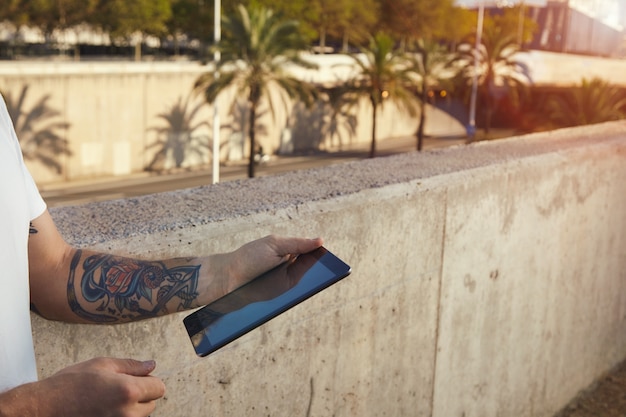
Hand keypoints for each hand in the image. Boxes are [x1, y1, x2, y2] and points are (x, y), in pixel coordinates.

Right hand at [0, 358, 165, 416]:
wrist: (43, 409)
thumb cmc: (70, 384)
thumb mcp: (101, 365)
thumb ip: (131, 366)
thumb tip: (151, 365)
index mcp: (128, 391)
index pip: (159, 388)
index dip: (149, 381)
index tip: (135, 379)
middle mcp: (127, 413)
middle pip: (151, 404)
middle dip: (140, 395)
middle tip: (117, 389)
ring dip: (130, 409)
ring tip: (106, 401)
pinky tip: (102, 411)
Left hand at [225, 235, 322, 291]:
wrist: (228, 278)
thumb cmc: (249, 258)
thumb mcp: (274, 246)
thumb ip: (298, 244)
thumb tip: (320, 241)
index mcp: (288, 249)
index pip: (309, 250)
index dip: (320, 252)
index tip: (329, 254)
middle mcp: (289, 264)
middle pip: (311, 264)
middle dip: (320, 265)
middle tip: (330, 266)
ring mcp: (286, 279)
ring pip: (307, 277)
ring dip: (315, 276)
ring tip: (325, 275)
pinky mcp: (282, 293)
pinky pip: (298, 290)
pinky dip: (305, 287)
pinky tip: (312, 285)